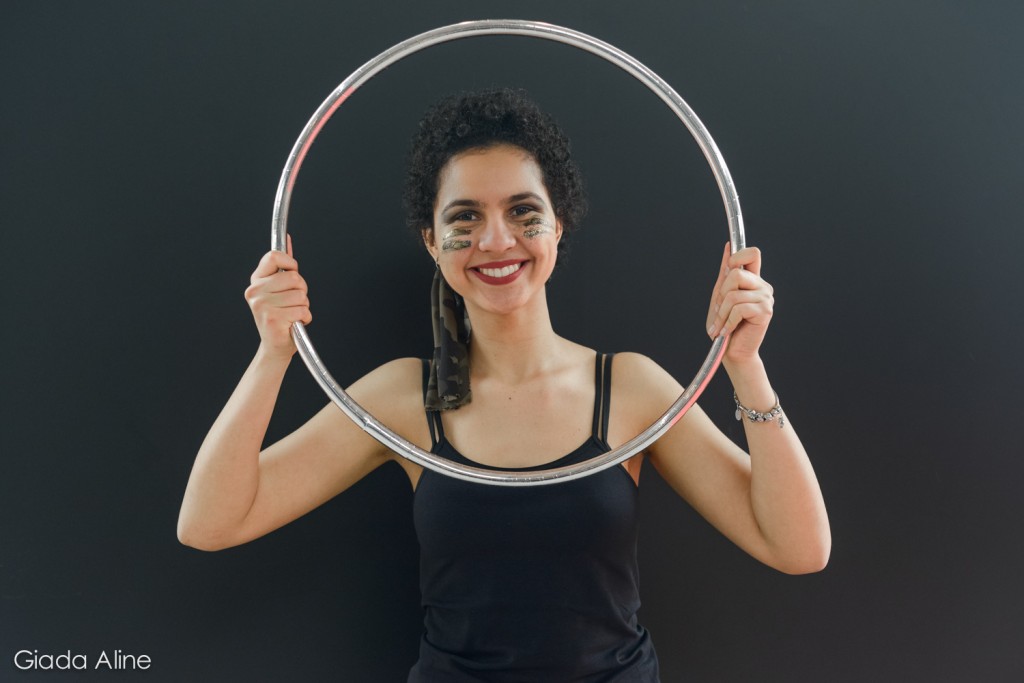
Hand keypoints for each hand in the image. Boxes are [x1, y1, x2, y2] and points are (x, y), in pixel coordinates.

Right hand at [244, 234, 311, 358]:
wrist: (275, 346)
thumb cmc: (280, 316)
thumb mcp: (279, 288)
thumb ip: (284, 265)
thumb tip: (287, 240)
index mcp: (256, 280)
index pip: (275, 256)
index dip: (291, 263)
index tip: (293, 273)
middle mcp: (255, 291)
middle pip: (294, 277)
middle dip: (302, 290)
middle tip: (292, 302)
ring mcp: (262, 305)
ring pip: (301, 295)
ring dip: (303, 306)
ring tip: (292, 314)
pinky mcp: (273, 319)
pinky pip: (303, 310)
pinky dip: (305, 318)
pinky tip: (293, 324)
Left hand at [706, 243, 773, 363]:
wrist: (732, 352)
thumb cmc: (725, 325)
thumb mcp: (720, 297)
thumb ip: (725, 274)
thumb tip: (728, 246)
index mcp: (753, 280)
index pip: (752, 253)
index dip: (737, 256)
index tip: (726, 270)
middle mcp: (762, 286)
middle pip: (735, 273)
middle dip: (720, 294)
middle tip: (719, 311)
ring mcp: (766, 298)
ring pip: (733, 294)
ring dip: (721, 313)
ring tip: (720, 325)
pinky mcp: (765, 311)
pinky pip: (739, 308)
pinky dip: (727, 321)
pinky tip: (727, 330)